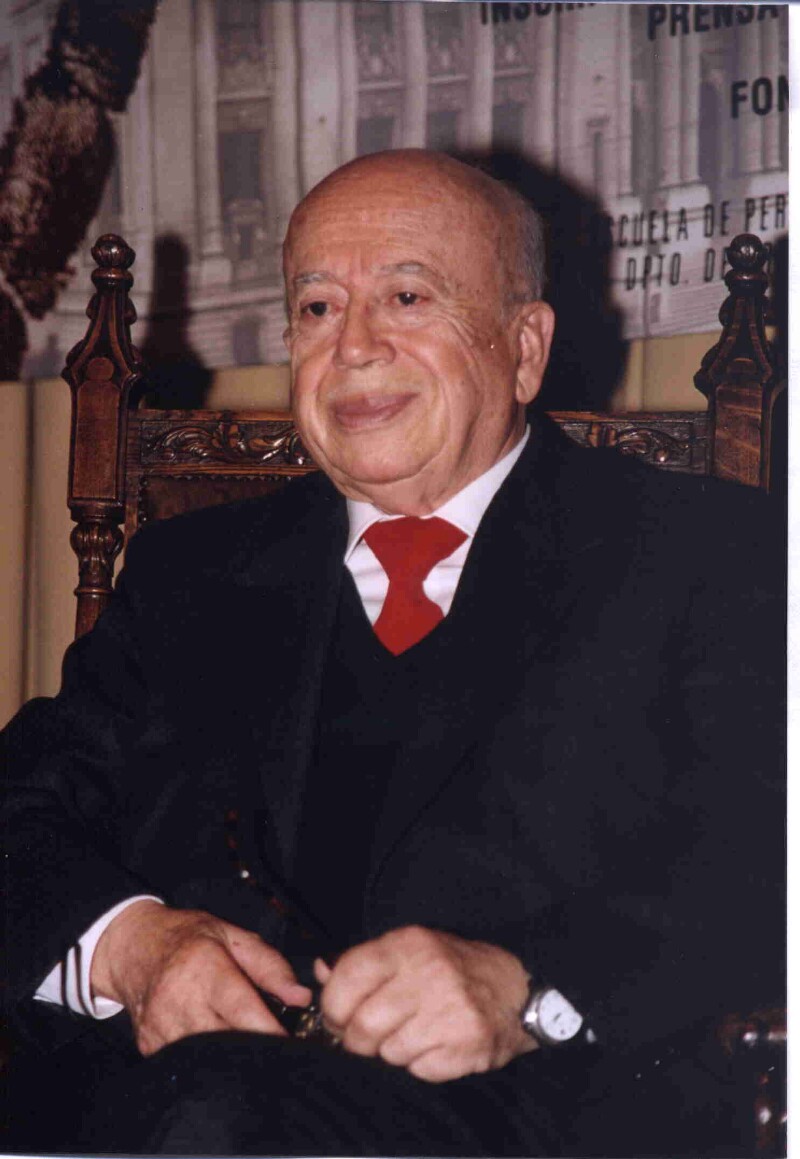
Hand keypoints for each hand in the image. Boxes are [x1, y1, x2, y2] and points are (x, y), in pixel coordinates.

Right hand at [91, 900, 311, 1055]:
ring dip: (229, 1056)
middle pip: (223, 1040)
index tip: (287, 1044)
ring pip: (204, 1058)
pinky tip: (213, 1043)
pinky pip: (185, 1063)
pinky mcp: (149, 1044)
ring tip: (244, 1045)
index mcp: (204, 966)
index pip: (239, 1008)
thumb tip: (301, 997)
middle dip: (251, 1048)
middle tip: (272, 1050)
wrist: (133, 946)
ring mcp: (160, 1025)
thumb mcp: (232, 936)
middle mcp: (179, 998)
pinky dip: (205, 1058)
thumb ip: (269, 966)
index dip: (266, 1030)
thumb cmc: (188, 937)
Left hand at [315, 926, 536, 1081]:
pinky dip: (420, 1065)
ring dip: (392, 1052)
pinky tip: (435, 1045)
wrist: (516, 992)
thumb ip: (365, 962)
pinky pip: (418, 1070)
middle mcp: (428, 973)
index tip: (338, 1018)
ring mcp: (449, 1009)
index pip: (348, 978)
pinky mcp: (465, 1043)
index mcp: (408, 944)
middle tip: (367, 1039)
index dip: (333, 1006)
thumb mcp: (411, 950)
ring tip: (411, 1035)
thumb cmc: (453, 970)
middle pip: (363, 1025)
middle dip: (358, 1041)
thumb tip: (320, 973)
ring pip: (388, 1052)